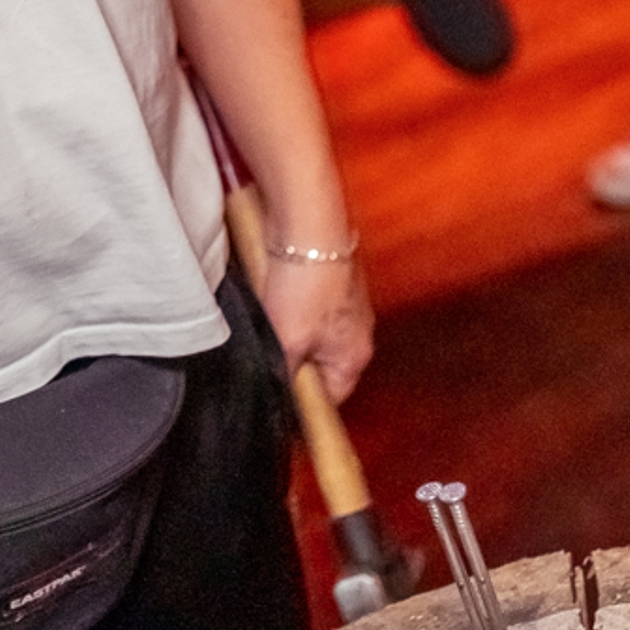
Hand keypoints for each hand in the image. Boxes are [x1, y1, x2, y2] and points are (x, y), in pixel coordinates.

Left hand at [259, 253, 372, 404]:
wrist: (309, 226)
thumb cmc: (306, 284)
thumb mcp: (287, 343)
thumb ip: (284, 375)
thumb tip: (280, 398)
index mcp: (355, 356)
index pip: (332, 398)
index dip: (306, 403)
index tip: (282, 400)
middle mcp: (357, 333)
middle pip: (322, 365)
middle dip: (295, 364)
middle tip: (272, 355)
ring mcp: (346, 306)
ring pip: (313, 336)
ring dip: (290, 334)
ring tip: (272, 321)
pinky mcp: (331, 283)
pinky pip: (309, 309)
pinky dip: (291, 308)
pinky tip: (274, 298)